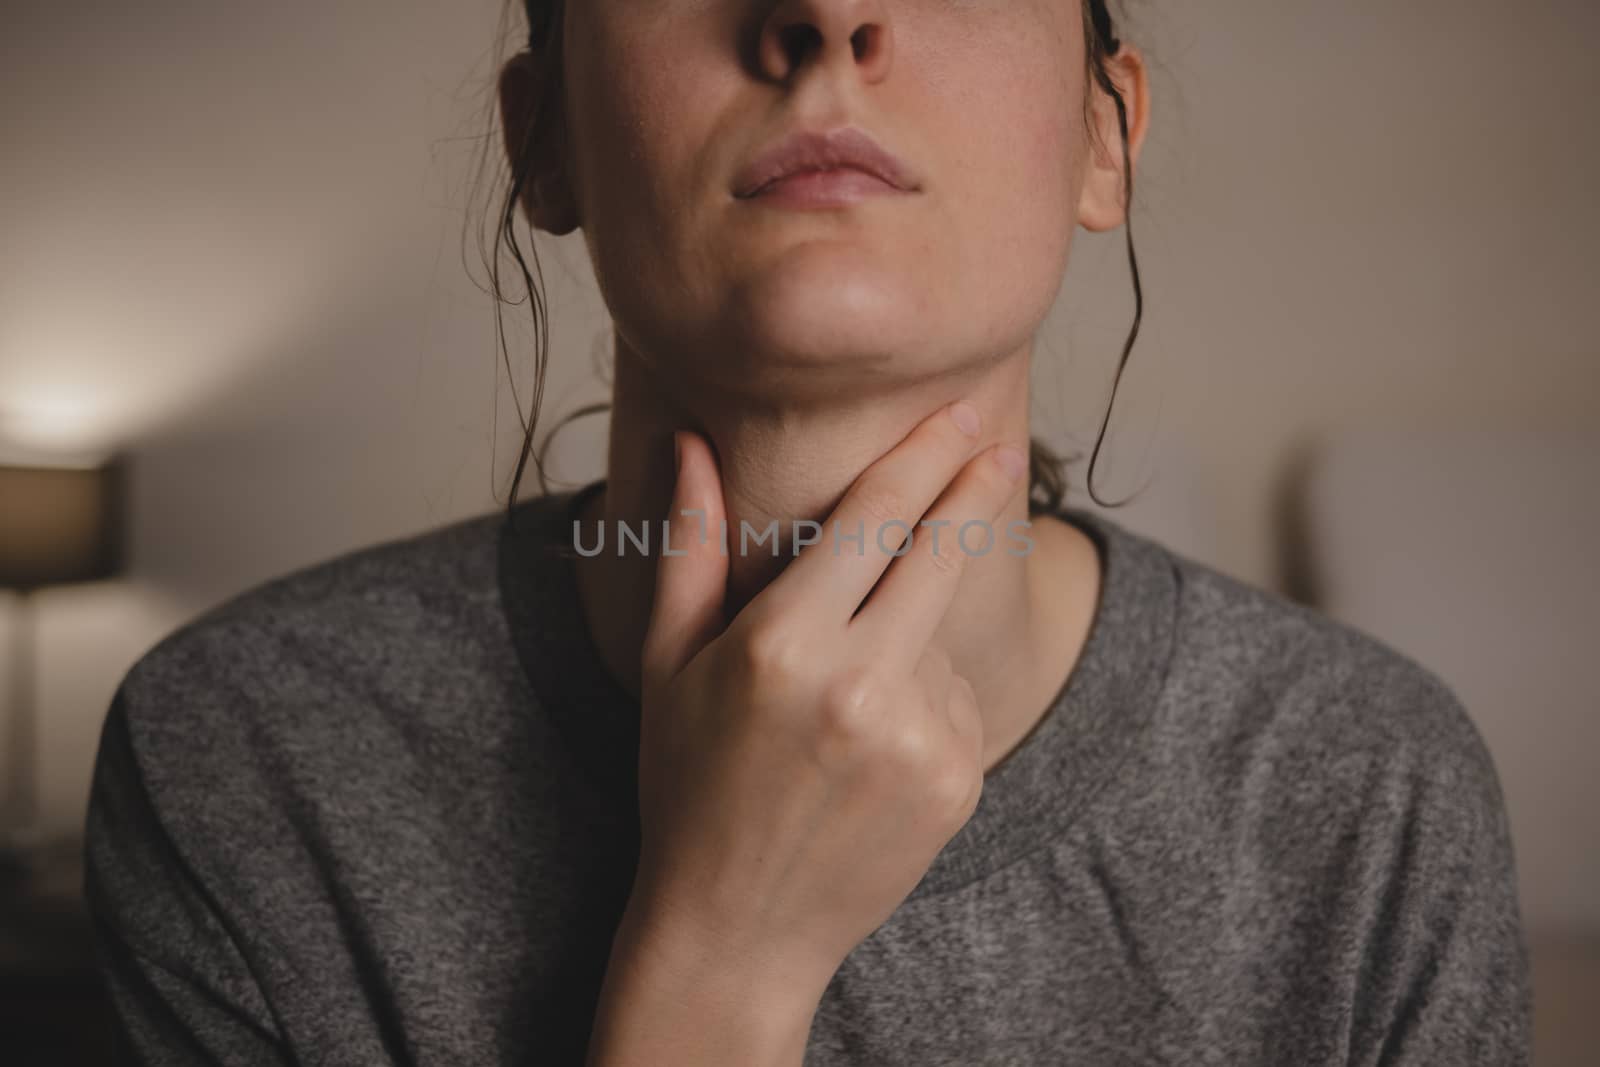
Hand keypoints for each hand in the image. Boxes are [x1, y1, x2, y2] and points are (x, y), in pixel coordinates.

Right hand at [626, 401, 1028, 996]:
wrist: (739, 927)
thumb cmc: (688, 785)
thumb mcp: (670, 664)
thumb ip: (689, 547)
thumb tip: (691, 444)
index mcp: (781, 645)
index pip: (875, 518)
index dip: (924, 455)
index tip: (960, 413)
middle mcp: (860, 685)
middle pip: (943, 553)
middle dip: (976, 489)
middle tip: (1000, 445)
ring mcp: (919, 737)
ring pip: (943, 635)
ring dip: (915, 633)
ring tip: (842, 703)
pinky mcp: (959, 780)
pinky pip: (958, 700)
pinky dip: (928, 698)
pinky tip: (871, 745)